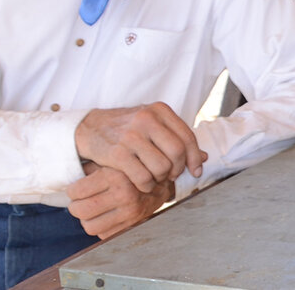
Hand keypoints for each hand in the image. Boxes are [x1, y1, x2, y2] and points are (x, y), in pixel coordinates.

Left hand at [67, 162, 174, 239]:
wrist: (162, 181)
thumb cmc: (131, 168)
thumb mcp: (113, 160)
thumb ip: (92, 166)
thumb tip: (70, 175)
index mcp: (115, 176)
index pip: (76, 191)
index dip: (72, 191)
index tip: (76, 189)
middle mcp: (124, 195)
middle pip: (80, 211)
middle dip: (75, 206)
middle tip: (80, 201)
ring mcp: (130, 213)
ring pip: (89, 226)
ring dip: (87, 219)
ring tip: (92, 210)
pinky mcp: (133, 225)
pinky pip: (104, 235)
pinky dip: (101, 227)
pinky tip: (105, 216)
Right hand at [75, 103, 206, 192]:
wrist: (90, 128)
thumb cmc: (127, 128)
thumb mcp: (153, 125)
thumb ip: (177, 138)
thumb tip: (205, 158)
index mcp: (159, 110)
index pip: (187, 136)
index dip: (195, 157)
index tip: (196, 170)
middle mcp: (146, 119)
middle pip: (177, 152)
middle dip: (178, 169)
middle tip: (171, 175)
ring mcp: (131, 135)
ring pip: (162, 167)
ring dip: (161, 178)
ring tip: (154, 176)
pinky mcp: (117, 153)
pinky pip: (142, 177)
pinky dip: (146, 185)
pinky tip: (142, 182)